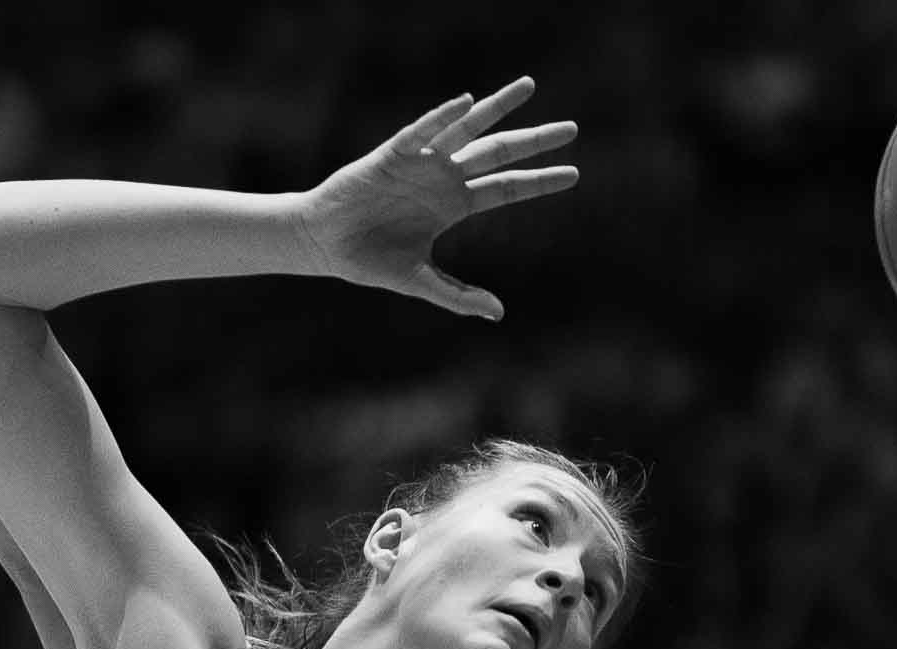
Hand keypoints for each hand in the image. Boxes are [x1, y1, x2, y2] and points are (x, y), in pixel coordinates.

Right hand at [296, 76, 577, 319]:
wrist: (323, 243)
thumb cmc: (369, 259)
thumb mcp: (419, 281)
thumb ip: (458, 297)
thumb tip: (498, 314)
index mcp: (454, 205)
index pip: (505, 188)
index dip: (538, 182)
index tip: (573, 174)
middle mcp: (444, 178)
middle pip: (498, 153)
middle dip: (534, 141)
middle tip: (572, 129)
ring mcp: (421, 162)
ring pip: (467, 130)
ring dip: (497, 108)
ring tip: (530, 87)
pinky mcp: (392, 154)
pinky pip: (421, 131)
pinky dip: (441, 117)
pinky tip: (465, 102)